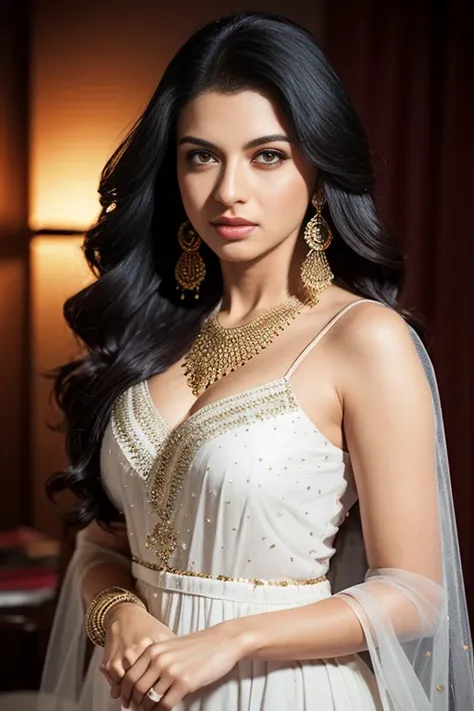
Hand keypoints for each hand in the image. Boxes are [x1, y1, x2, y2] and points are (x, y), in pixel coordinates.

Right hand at [99, 602, 175, 703]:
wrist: (125, 615)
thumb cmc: (147, 627)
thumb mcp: (164, 635)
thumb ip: (174, 651)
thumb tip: (184, 668)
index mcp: (153, 646)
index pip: (158, 677)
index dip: (160, 694)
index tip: (161, 704)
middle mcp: (137, 651)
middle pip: (142, 685)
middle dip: (144, 701)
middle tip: (147, 708)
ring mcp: (123, 656)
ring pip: (127, 687)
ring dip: (130, 698)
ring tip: (135, 704)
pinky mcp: (111, 659)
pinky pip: (114, 682)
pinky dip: (118, 690)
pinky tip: (123, 694)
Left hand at [119, 622, 246, 709]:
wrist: (221, 641)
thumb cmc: (197, 645)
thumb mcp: (170, 646)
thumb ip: (155, 660)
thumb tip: (142, 681)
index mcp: (153, 650)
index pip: (130, 676)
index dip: (125, 692)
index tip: (127, 701)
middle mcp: (158, 660)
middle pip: (137, 689)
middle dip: (135, 703)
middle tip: (137, 709)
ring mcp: (171, 671)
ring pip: (149, 699)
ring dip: (148, 709)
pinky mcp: (184, 683)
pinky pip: (164, 705)